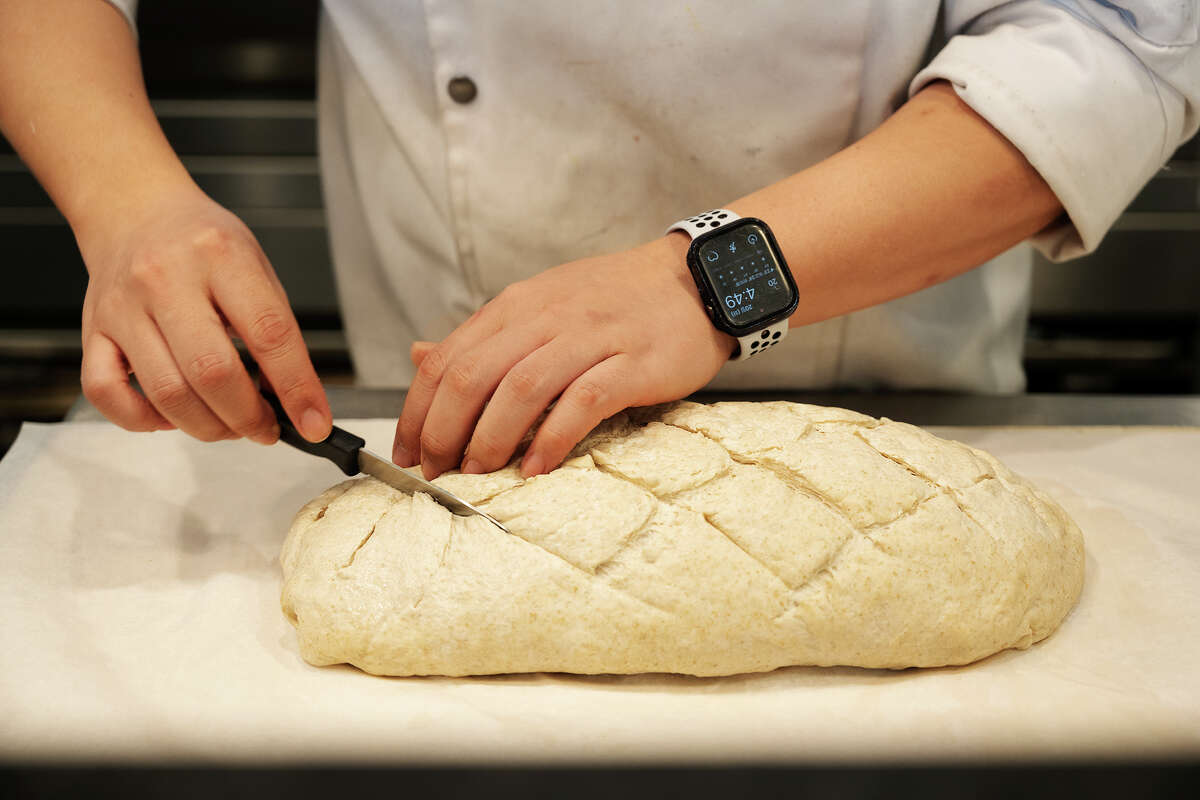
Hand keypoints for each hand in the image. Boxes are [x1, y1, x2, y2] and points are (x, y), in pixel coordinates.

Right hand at [78, 185, 331, 443]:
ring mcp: (123, 306)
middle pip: (212, 372)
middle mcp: (166, 278)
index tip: (314, 423)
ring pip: (165, 393)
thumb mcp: (257, 267)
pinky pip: (106, 394)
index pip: (268, 333)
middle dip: (249, 417)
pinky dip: (143, 420)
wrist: (136, 211)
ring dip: (207, 427)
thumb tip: (294, 400)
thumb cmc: (204, 244)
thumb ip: (276, 331)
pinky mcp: (92, 330)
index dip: (297, 387)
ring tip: (230, 425)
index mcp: (221, 256)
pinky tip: (171, 415)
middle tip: (266, 428)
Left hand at [393, 235, 734, 478]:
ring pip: (521, 389)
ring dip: (490, 438)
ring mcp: (590, 338)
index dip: (417, 412)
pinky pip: (583, 402)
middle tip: (437, 472)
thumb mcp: (540, 304)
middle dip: (444, 432)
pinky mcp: (632, 363)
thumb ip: (483, 337)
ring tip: (477, 473)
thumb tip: (419, 358)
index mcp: (517, 306)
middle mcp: (545, 317)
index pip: (448, 360)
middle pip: (473, 377)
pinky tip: (536, 468)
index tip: (407, 454)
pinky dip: (553, 438)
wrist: (696, 279)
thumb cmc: (614, 300)